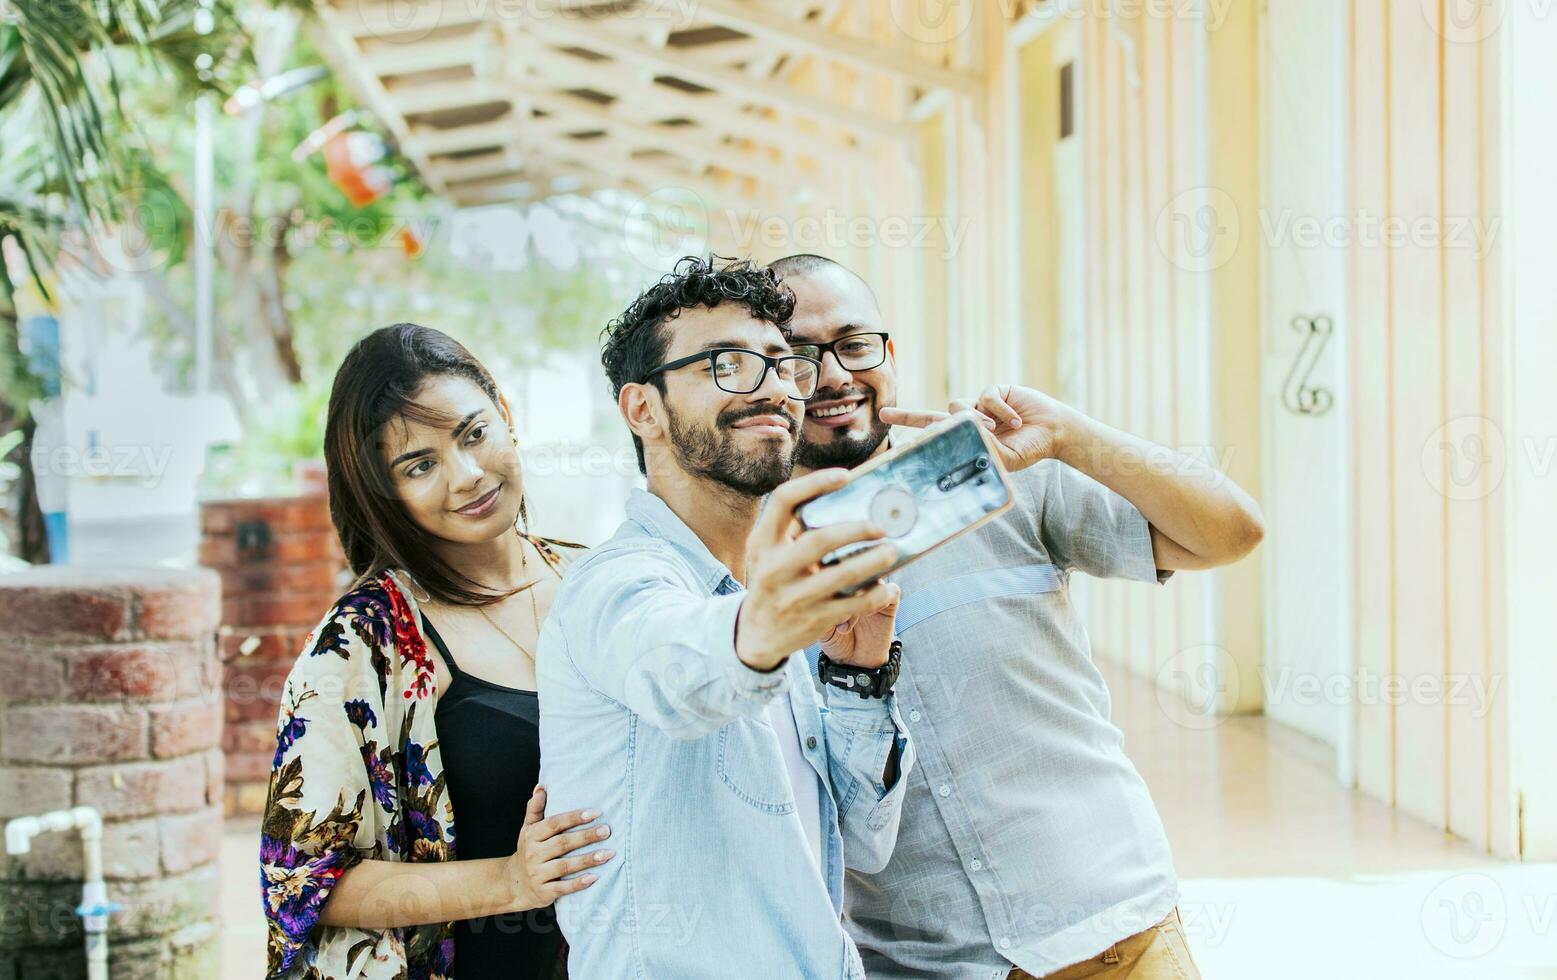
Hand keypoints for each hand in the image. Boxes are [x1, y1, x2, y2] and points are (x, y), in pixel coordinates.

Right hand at [506, 786, 613, 909]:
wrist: (513, 884)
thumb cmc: (528, 851)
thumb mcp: (528, 829)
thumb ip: (535, 808)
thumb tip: (541, 786)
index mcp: (532, 836)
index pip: (554, 823)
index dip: (575, 817)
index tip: (596, 813)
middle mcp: (533, 854)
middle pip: (562, 844)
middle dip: (586, 837)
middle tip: (606, 831)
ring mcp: (538, 874)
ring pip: (565, 866)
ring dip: (587, 860)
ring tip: (608, 853)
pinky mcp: (543, 892)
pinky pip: (562, 888)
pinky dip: (578, 884)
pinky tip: (595, 877)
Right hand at [736, 468, 903, 671]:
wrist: (756, 634)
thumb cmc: (771, 579)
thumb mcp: (765, 551)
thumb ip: (789, 527)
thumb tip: (835, 492)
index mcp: (763, 542)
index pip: (784, 500)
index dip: (815, 483)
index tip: (845, 475)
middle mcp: (775, 568)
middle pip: (820, 540)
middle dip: (856, 530)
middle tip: (881, 526)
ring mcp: (795, 596)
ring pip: (842, 574)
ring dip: (873, 561)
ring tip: (891, 551)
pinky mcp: (814, 619)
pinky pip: (853, 604)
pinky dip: (875, 595)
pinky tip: (887, 587)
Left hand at [880, 385, 1081, 471]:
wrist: (1055, 432)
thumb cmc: (1028, 449)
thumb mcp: (1002, 456)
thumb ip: (981, 446)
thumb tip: (960, 429)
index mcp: (968, 438)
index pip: (936, 436)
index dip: (915, 433)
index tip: (892, 434)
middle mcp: (969, 420)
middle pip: (932, 416)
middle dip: (908, 416)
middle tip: (884, 414)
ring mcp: (980, 405)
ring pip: (958, 406)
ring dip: (976, 420)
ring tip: (997, 430)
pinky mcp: (995, 390)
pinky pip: (984, 396)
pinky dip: (999, 410)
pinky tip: (1014, 421)